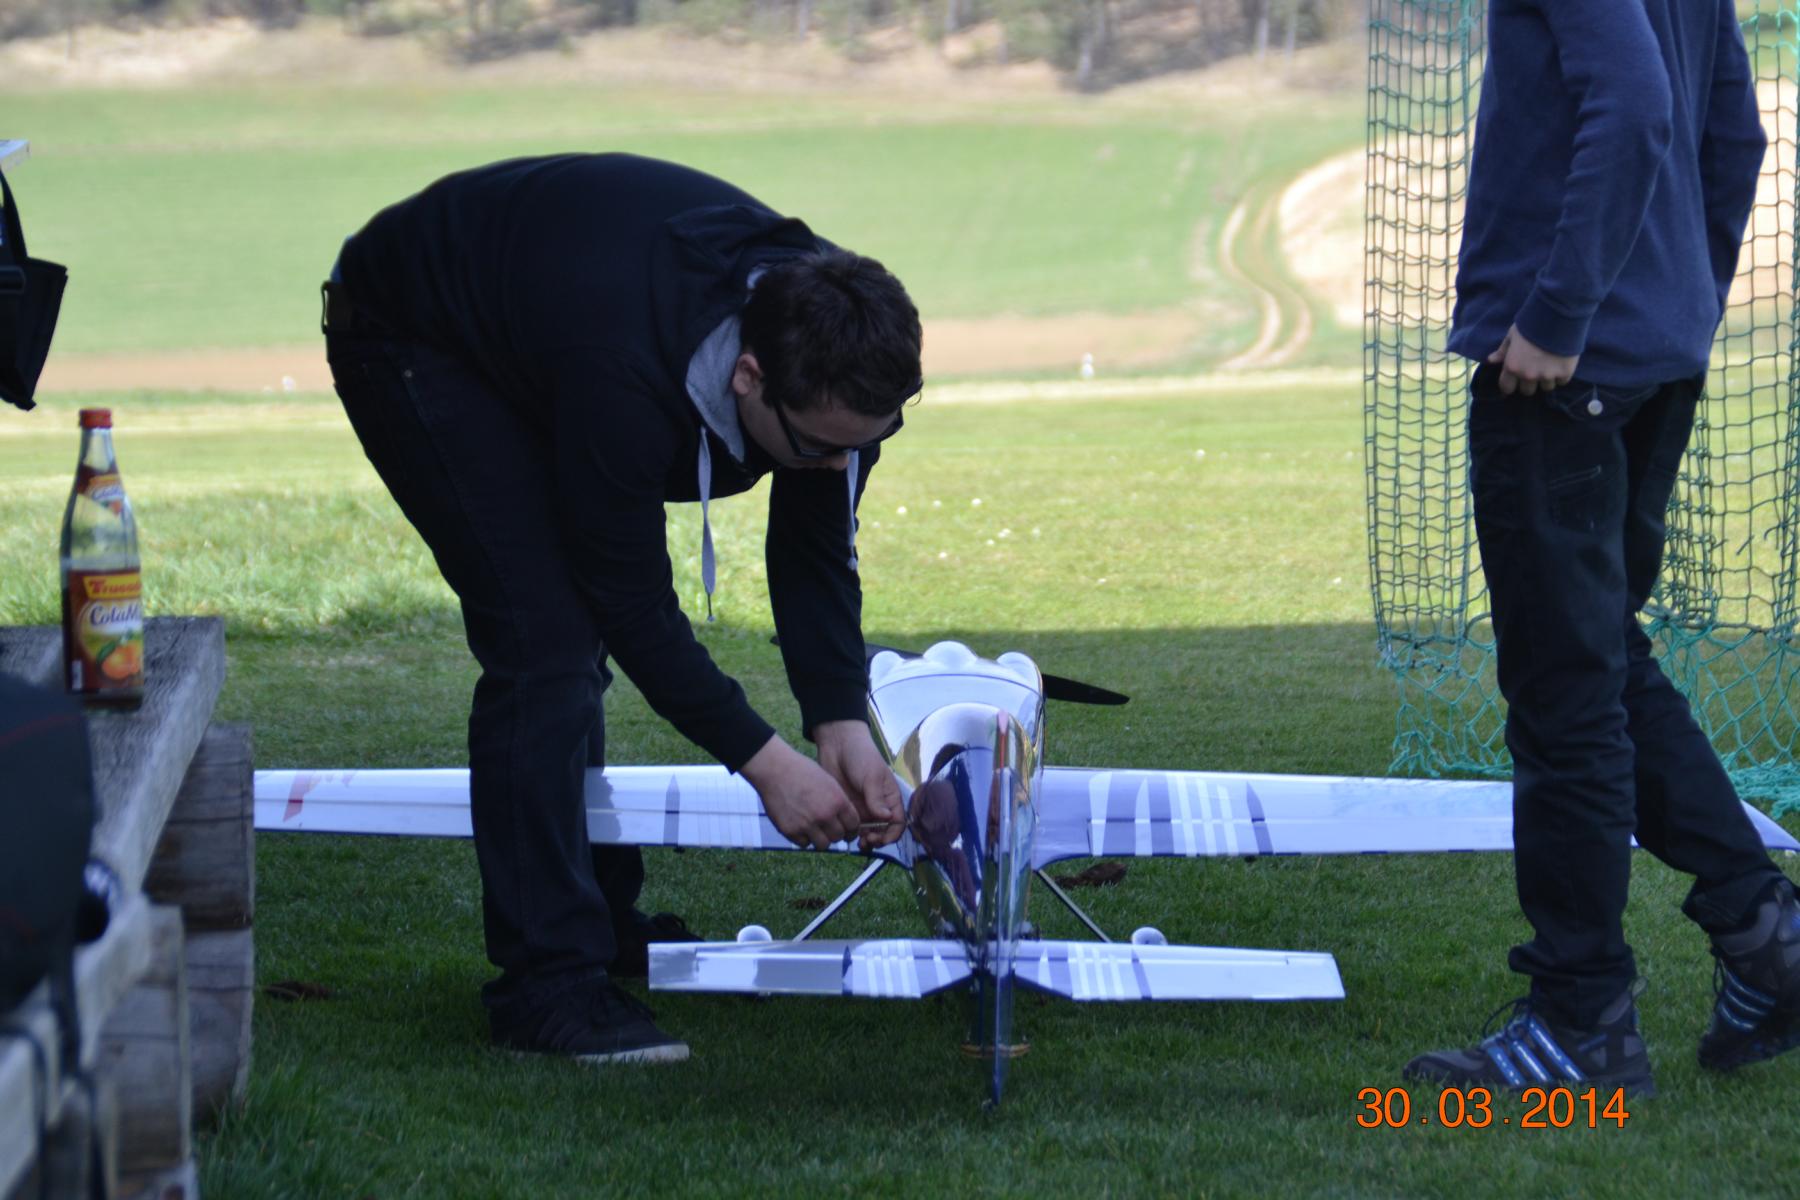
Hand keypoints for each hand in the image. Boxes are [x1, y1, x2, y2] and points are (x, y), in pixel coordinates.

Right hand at [741, 734, 860, 849]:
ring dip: (820, 838)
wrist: (775, 769)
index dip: (851, 829)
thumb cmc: (802, 772)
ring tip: (815, 828)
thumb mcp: (828, 782)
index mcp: (837, 801)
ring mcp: (807, 824)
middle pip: (838, 837)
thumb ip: (839, 803)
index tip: (847, 830)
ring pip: (823, 845)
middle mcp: (824, 815)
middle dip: (835, 834)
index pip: (853, 825)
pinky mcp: (790, 830)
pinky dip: (804, 838)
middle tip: (829, 829)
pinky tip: (801, 826)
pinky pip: (804, 844)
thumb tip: (846, 823)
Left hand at [815, 720, 904, 850]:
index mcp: (890, 798)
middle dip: (877, 840)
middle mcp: (878, 806)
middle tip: (866, 840)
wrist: (837, 745)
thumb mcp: (871, 776)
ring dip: (863, 840)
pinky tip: (843, 832)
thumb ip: (877, 798)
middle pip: (883, 832)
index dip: (892, 834)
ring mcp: (862, 808)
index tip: (881, 839)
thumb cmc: (861, 756)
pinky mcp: (846, 808)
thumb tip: (887, 819)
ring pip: (867, 833)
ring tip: (856, 841)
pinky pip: (850, 827)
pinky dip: (849, 833)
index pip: (897, 822)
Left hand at [1488, 324, 1578, 395]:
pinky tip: (1561, 364)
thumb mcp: (1512, 335)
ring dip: (1546, 379)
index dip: (1510, 385)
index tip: (1514, 382)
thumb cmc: (1531, 324)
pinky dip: (1561, 375)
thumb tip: (1491, 360)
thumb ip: (1503, 351)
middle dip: (1529, 383)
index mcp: (1512, 367)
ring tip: (1549, 366)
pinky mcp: (1565, 373)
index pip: (1507, 388)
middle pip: (1527, 391)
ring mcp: (1547, 375)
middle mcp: (1528, 375)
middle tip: (1534, 371)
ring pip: (1546, 388)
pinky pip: (1562, 382)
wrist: (1557, 316)